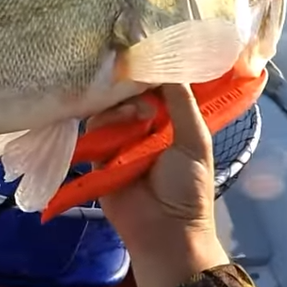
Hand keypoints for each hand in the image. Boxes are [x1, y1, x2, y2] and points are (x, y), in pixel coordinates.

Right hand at [96, 84, 230, 286]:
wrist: (166, 231)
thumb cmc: (188, 188)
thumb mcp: (194, 140)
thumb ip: (182, 103)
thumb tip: (167, 67)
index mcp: (169, 124)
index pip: (156, 89)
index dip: (151, 74)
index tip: (146, 55)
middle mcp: (142, 130)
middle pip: (128, 96)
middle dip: (132, 89)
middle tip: (142, 92)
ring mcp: (119, 144)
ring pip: (108, 111)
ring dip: (121, 109)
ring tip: (136, 120)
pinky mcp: (98, 159)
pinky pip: (92, 133)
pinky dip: (102, 125)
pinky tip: (115, 126)